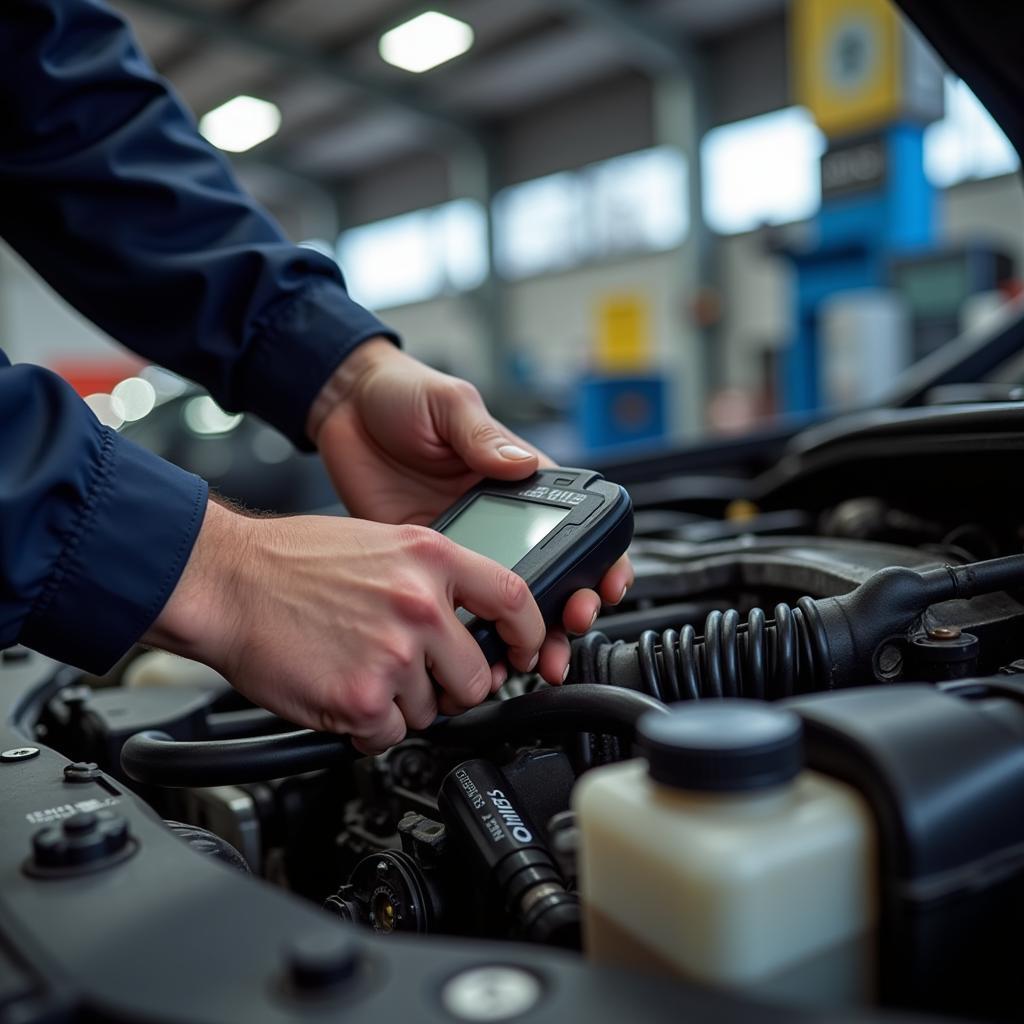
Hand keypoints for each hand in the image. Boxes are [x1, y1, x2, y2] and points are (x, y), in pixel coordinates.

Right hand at [144, 500, 548, 753]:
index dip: (528, 635)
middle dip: (451, 687)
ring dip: (401, 704)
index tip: (524, 653)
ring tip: (359, 669)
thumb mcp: (380, 542)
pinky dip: (368, 726)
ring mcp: (394, 654)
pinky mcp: (363, 699)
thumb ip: (430, 578)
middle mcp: (420, 605)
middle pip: (478, 677)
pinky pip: (390, 735)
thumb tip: (468, 619)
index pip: (514, 600)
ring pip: (432, 711)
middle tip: (415, 675)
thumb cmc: (290, 561)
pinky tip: (341, 691)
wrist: (225, 581)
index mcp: (430, 558)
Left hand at [309, 339, 633, 681]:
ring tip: (533, 657)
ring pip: (507, 603)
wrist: (343, 411)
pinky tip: (475, 654)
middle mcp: (499, 518)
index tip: (606, 581)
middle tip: (568, 626)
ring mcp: (465, 546)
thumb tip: (520, 464)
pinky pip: (456, 608)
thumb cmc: (403, 395)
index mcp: (517, 478)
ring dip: (527, 634)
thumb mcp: (448, 405)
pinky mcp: (428, 566)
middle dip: (569, 609)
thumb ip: (482, 436)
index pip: (575, 523)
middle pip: (551, 575)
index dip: (600, 557)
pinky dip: (471, 637)